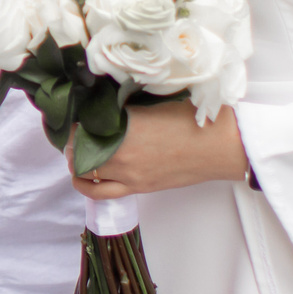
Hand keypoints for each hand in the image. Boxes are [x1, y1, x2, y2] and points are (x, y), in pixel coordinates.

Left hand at [73, 103, 248, 201]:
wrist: (221, 146)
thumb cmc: (196, 119)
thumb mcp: (156, 101)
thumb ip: (127, 103)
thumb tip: (105, 101)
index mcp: (126, 125)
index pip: (81, 122)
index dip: (71, 116)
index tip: (71, 110)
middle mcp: (121, 153)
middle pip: (77, 147)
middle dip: (71, 137)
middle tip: (74, 127)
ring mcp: (129, 174)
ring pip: (84, 171)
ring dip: (76, 159)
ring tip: (77, 149)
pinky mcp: (138, 188)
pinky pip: (100, 192)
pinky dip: (86, 183)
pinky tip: (84, 175)